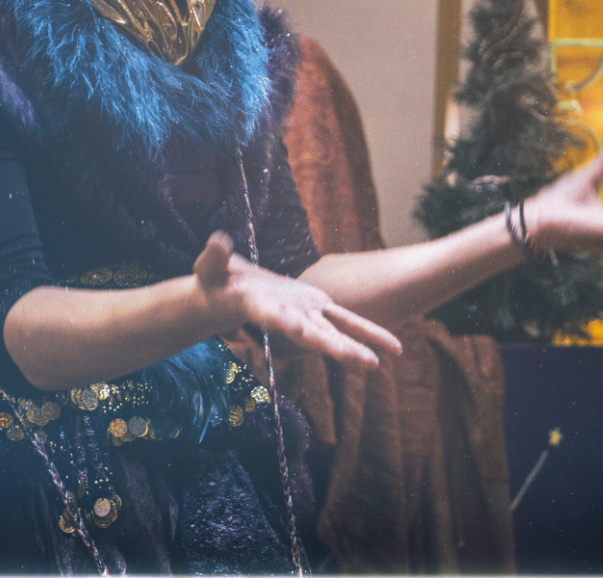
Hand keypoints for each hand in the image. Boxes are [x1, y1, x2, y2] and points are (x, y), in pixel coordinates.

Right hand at [193, 232, 401, 368]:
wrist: (227, 296)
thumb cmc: (213, 281)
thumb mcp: (210, 267)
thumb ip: (214, 257)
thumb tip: (216, 240)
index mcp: (262, 309)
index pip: (278, 319)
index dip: (294, 327)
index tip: (306, 334)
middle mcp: (288, 318)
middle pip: (314, 336)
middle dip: (338, 347)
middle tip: (364, 361)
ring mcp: (305, 314)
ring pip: (334, 333)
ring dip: (356, 347)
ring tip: (379, 362)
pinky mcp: (317, 306)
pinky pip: (347, 320)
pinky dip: (368, 332)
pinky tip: (392, 346)